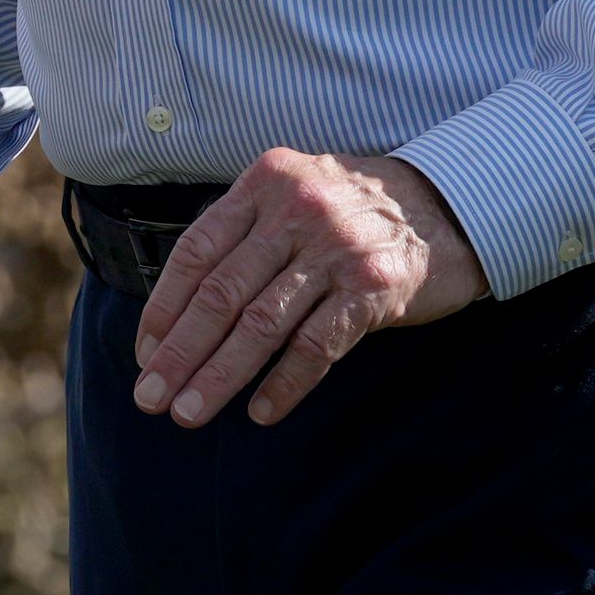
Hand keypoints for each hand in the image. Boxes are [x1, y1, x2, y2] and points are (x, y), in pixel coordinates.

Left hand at [132, 149, 484, 426]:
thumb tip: (179, 313)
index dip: (164, 307)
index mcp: (265, 182)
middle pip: (221, 293)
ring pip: (262, 324)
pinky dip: (284, 383)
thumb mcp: (295, 196)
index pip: (197, 251)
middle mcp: (296, 209)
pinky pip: (316, 346)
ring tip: (189, 413)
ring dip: (220, 376)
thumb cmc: (354, 212)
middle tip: (150, 397)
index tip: (144, 353)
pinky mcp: (373, 288)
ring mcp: (336, 248)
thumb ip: (245, 235)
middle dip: (180, 352)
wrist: (450, 206)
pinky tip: (261, 412)